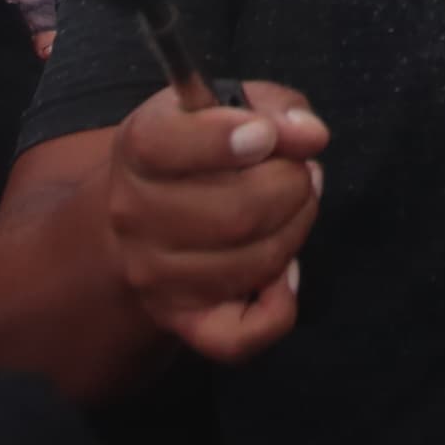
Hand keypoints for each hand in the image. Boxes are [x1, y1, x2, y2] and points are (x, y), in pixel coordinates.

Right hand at [107, 80, 329, 363]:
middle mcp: (135, 217)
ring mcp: (156, 276)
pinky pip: (240, 336)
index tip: (265, 133)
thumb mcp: (230, 107)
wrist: (149, 215)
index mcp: (139, 149)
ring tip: (296, 207)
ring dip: (296, 230)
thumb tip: (309, 135)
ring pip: (252, 264)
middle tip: (302, 172)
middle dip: (291, 186)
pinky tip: (284, 273)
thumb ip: (274, 108)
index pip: (167, 145)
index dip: (227, 137)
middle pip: (235, 212)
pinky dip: (279, 307)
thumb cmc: (202, 151)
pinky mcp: (184, 321)